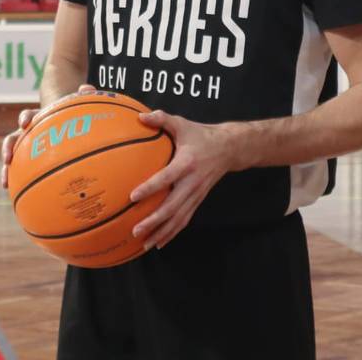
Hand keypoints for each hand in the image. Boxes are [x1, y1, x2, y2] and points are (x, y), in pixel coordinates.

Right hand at [0, 84, 96, 188]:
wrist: (63, 122)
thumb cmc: (71, 115)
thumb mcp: (76, 105)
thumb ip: (82, 96)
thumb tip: (86, 88)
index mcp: (38, 118)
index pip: (28, 115)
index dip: (25, 118)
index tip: (24, 123)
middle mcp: (28, 133)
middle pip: (13, 139)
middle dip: (8, 148)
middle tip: (7, 158)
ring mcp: (27, 148)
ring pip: (12, 159)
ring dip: (6, 170)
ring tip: (5, 184)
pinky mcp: (29, 161)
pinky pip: (23, 173)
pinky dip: (22, 184)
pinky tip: (23, 198)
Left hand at [129, 111, 241, 249]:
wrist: (229, 149)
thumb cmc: (200, 135)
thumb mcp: (182, 124)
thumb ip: (162, 119)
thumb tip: (141, 116)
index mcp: (186, 163)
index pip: (167, 177)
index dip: (151, 187)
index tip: (133, 196)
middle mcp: (192, 182)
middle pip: (172, 206)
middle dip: (154, 220)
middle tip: (135, 230)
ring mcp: (196, 194)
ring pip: (178, 218)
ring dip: (162, 232)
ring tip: (144, 244)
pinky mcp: (198, 200)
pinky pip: (184, 220)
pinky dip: (172, 233)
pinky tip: (159, 243)